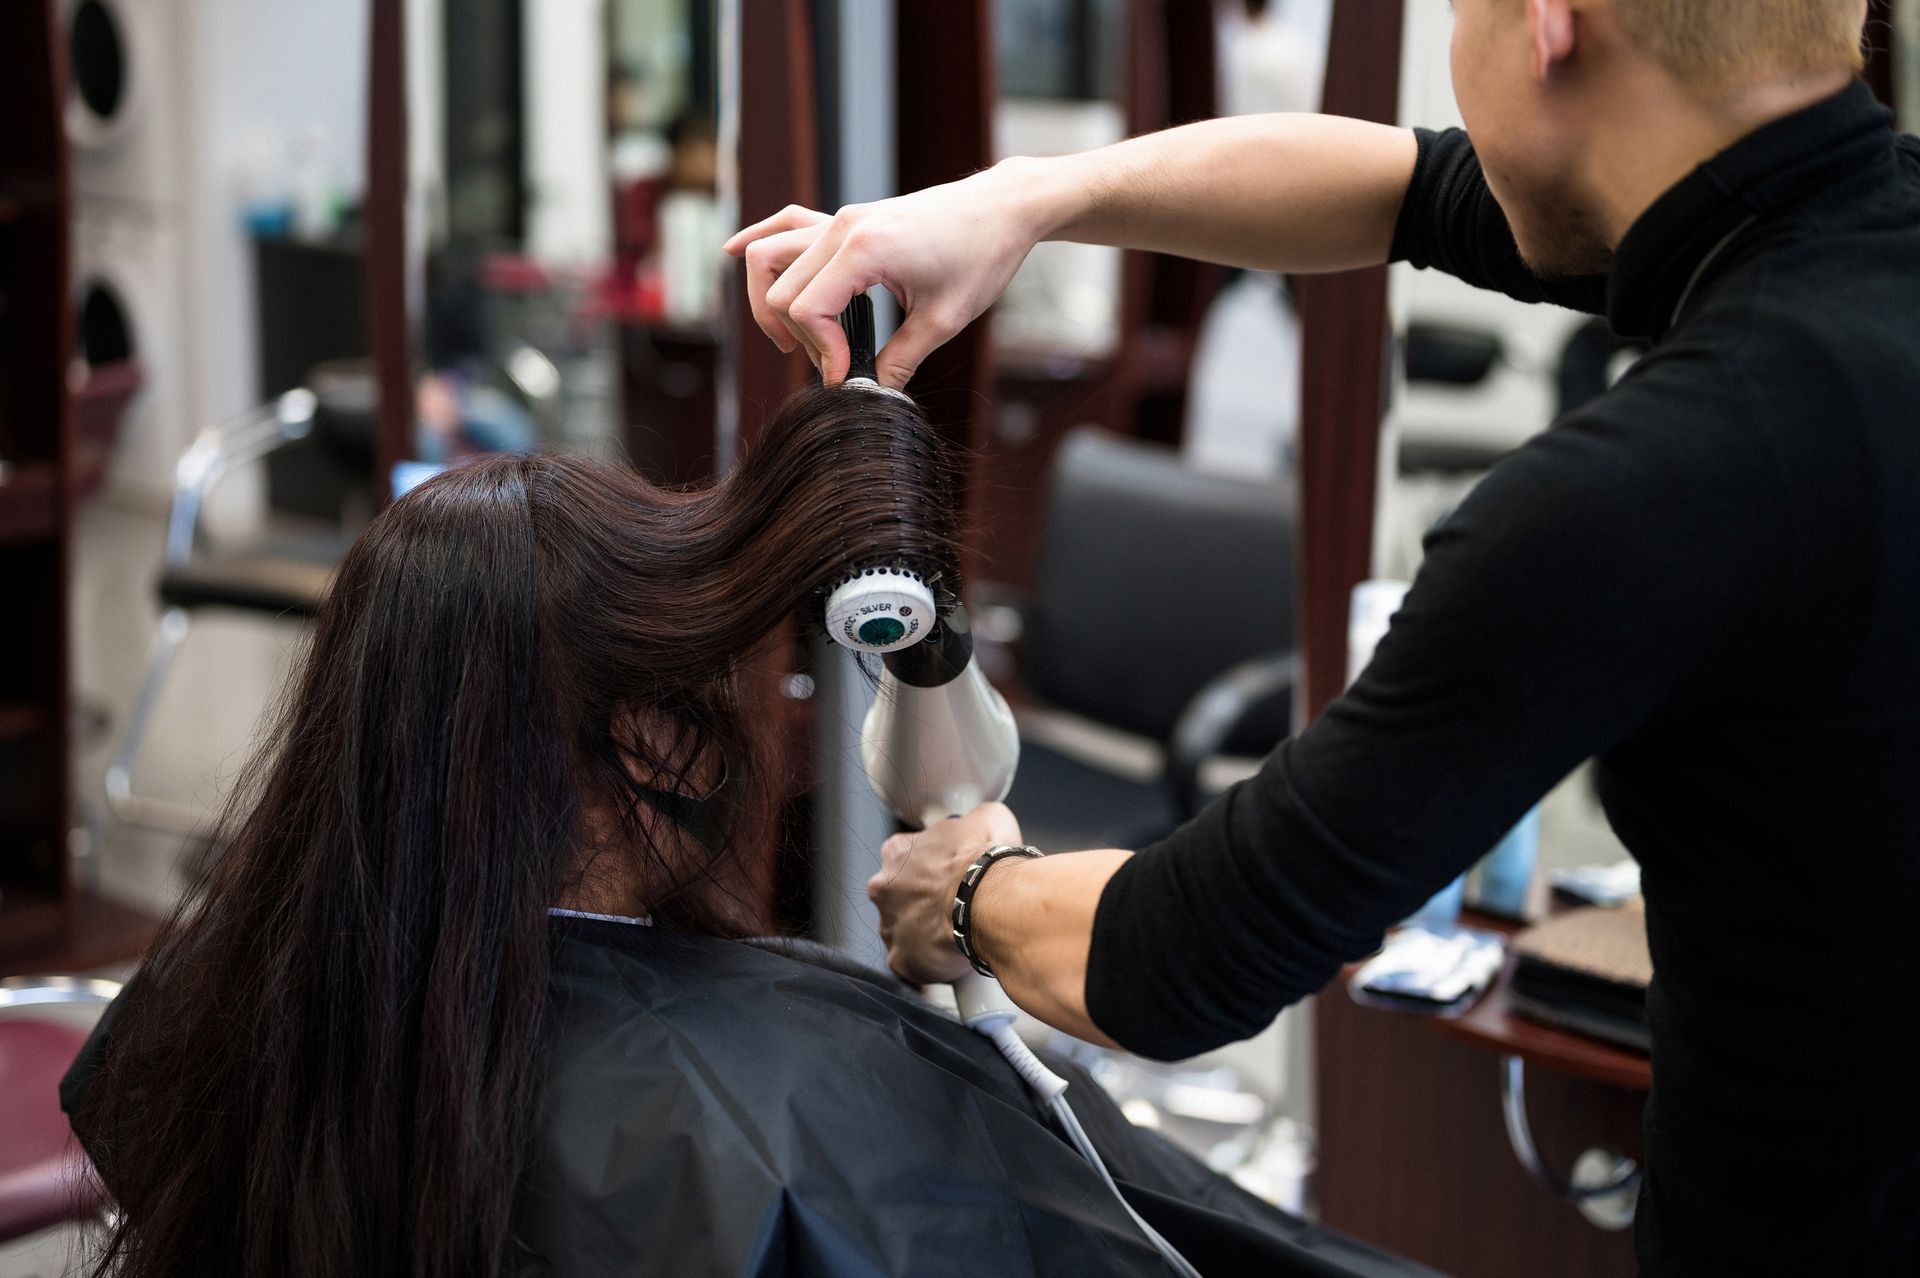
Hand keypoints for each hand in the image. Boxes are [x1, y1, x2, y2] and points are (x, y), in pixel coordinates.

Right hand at [722, 160, 1058, 388]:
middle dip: (800, 338)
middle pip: (779, 290)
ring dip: (769, 300)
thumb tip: (870, 393)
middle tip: (836, 364)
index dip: (820, 352)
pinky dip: (759, 239)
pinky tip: (733, 251)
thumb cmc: (981, 257)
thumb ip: (901, 358)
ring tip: (791, 339)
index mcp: (865, 249)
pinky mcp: (845, 218)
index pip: (806, 309)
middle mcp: (842, 228)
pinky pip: (786, 224)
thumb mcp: (944, 319)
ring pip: (768, 257)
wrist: (1000, 208)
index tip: (846, 375)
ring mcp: (840, 218)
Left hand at [867, 802, 1024, 985]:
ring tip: (957, 934)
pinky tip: (951, 961)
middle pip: (900, 896)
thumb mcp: (990, 819)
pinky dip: (930, 966)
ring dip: (925, 933)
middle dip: (924, 902)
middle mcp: (884, 889)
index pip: (907, 857)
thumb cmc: (986, 863)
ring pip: (905, 932)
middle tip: (955, 906)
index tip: (950, 873)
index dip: (932, 866)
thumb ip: (976, 819)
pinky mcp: (901, 961)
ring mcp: (890, 927)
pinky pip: (913, 966)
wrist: (992, 906)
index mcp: (897, 853)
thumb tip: (984, 820)